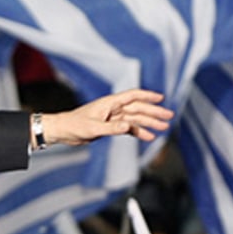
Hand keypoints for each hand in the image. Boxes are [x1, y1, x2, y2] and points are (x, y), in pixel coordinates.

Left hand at [44, 90, 173, 146]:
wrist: (63, 131)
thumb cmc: (74, 125)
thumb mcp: (93, 128)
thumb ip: (111, 128)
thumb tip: (128, 127)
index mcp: (109, 103)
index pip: (132, 96)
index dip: (147, 96)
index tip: (161, 98)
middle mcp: (113, 108)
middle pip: (138, 108)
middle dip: (154, 112)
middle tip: (169, 117)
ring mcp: (112, 117)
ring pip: (135, 119)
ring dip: (149, 123)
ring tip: (163, 128)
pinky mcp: (110, 126)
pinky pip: (128, 128)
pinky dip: (138, 132)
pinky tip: (148, 137)